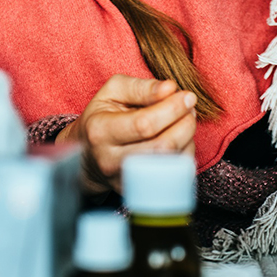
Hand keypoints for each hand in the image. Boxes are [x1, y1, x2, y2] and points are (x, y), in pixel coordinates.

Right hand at [55, 76, 196, 193]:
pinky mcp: (139, 190)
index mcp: (100, 131)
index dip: (172, 109)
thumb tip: (170, 88)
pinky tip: (180, 138)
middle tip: (190, 108)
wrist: (86, 155)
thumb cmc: (102, 117)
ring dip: (188, 138)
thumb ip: (140, 87)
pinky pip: (173, 174)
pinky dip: (185, 153)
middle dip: (185, 123)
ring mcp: (125, 179)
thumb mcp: (112, 92)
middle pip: (162, 146)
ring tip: (185, 120)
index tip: (188, 96)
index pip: (144, 124)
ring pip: (171, 162)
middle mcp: (110, 160)